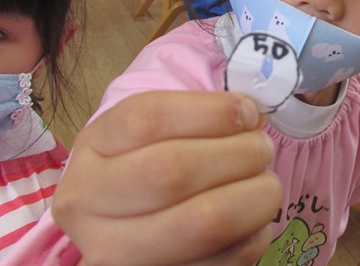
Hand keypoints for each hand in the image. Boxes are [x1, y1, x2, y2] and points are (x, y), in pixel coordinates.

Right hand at [53, 91, 281, 265]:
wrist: (122, 222)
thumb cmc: (149, 161)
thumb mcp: (156, 128)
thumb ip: (201, 116)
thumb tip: (253, 117)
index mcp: (95, 145)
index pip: (148, 119)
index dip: (212, 112)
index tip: (248, 112)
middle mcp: (90, 201)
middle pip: (175, 170)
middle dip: (240, 154)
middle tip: (262, 148)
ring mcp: (115, 253)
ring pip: (203, 222)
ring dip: (255, 196)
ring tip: (266, 184)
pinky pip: (223, 261)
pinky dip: (254, 235)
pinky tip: (255, 218)